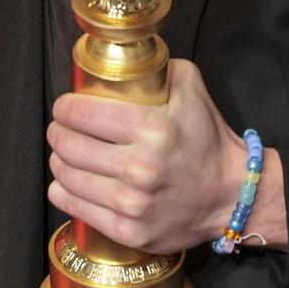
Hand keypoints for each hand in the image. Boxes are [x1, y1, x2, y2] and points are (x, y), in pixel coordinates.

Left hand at [48, 59, 270, 252]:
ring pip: (65, 176)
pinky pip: (73, 206)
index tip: (65, 107)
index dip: (64, 107)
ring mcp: (133, 205)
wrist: (231, 195)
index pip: (81, 114)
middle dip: (57, 133)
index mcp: (152, 129)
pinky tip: (71, 181)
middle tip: (62, 129)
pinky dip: (64, 190)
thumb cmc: (208, 140)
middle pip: (67, 146)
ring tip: (67, 154)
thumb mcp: (190, 89)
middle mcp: (140, 169)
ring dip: (59, 160)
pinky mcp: (129, 231)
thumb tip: (123, 56)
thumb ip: (158, 66)